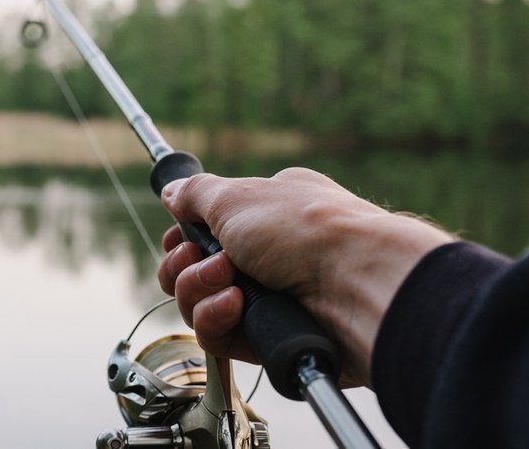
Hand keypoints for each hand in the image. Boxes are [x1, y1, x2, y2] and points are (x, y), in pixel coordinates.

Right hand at [155, 167, 453, 386]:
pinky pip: (215, 335)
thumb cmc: (305, 229)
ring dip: (199, 289)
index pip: (204, 231)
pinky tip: (237, 306)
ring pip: (198, 303)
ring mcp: (266, 299)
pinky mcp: (267, 338)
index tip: (180, 236)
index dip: (183, 237)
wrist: (357, 284)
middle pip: (192, 269)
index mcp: (263, 214)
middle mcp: (265, 256)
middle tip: (202, 257)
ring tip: (229, 280)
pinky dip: (215, 318)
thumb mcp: (237, 196)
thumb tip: (171, 191)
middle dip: (185, 265)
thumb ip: (195, 194)